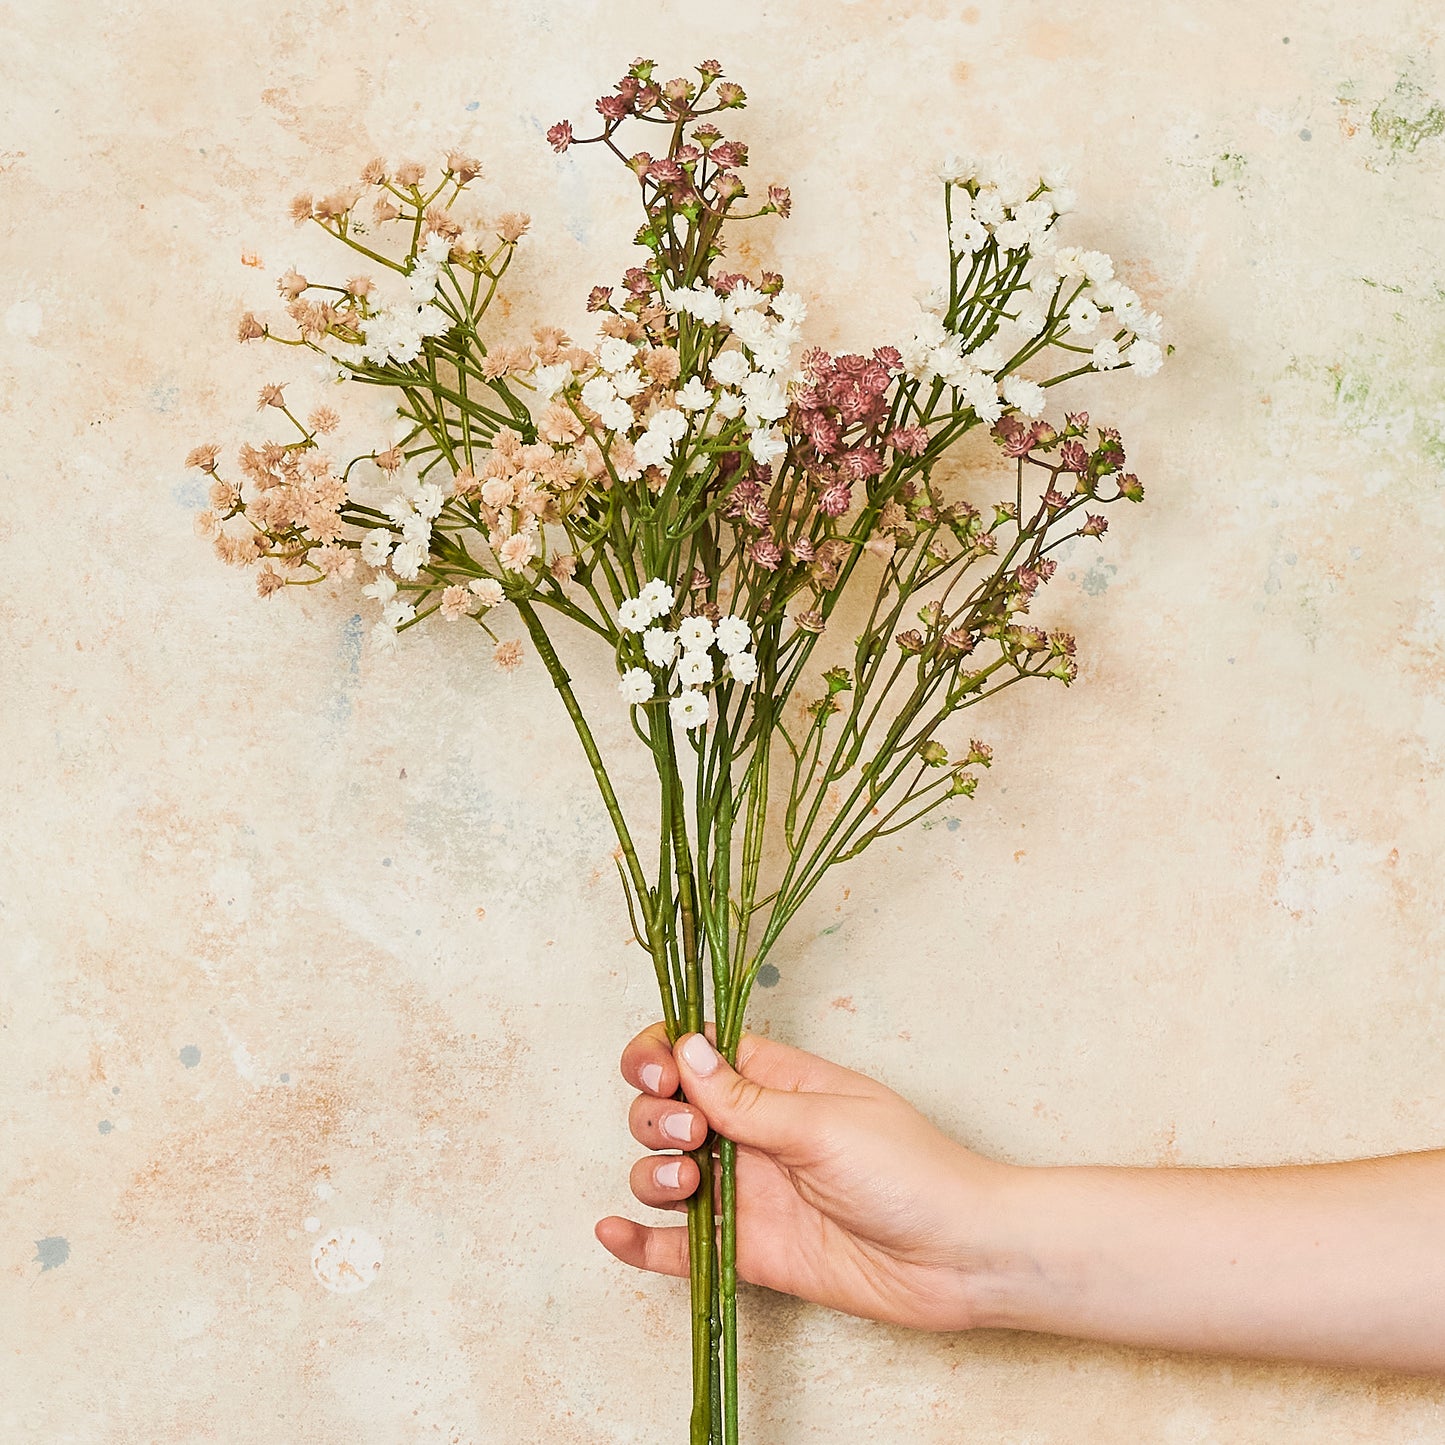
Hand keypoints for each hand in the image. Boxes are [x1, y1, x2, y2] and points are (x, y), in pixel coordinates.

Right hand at [594, 1022, 1007, 1331]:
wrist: (958, 1257)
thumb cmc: (911, 1171)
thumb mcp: (824, 1121)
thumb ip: (746, 1097)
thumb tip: (686, 1047)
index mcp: (775, 1082)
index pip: (697, 1051)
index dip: (663, 1054)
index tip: (660, 1073)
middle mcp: (752, 1132)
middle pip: (667, 1110)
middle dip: (656, 1115)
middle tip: (692, 1134)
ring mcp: (746, 1192)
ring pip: (663, 1172)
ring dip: (652, 1173)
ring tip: (688, 1183)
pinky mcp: (746, 1250)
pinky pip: (677, 1247)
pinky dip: (639, 1241)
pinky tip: (612, 1232)